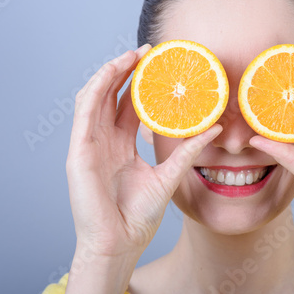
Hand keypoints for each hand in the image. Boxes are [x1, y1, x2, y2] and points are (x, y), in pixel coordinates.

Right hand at [66, 45, 221, 257]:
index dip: (142, 84)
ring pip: (95, 97)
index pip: (129, 107)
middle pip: (112, 96)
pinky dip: (97, 88)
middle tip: (148, 51)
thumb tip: (215, 130)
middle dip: (127, 71)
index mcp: (121, 146)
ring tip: (132, 55)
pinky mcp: (78, 150)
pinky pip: (85, 111)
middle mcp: (103, 141)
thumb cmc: (138, 215)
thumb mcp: (169, 176)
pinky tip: (112, 71)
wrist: (119, 242)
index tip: (160, 65)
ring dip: (111, 73)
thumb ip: (188, 151)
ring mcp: (89, 144)